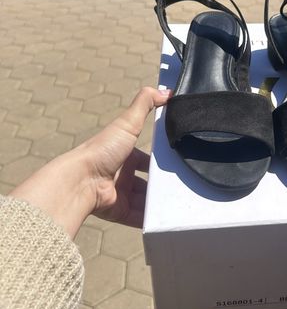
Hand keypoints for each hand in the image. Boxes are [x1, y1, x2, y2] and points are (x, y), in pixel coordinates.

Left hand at [85, 87, 171, 226]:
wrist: (82, 181)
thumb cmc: (102, 149)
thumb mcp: (127, 123)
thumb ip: (145, 103)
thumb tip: (166, 90)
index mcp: (123, 154)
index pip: (145, 158)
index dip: (160, 161)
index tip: (178, 163)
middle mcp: (121, 174)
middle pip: (147, 181)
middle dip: (162, 184)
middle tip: (182, 186)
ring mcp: (120, 194)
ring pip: (145, 200)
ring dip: (159, 202)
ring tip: (180, 203)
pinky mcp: (119, 212)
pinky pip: (139, 217)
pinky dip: (152, 219)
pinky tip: (168, 218)